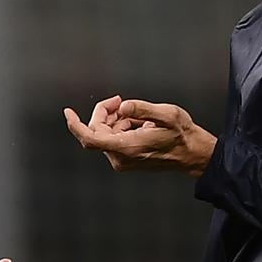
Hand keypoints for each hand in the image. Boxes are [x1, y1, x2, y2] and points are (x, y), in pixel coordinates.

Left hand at [64, 96, 217, 175]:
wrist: (192, 154)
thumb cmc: (182, 135)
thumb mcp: (167, 115)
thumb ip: (142, 109)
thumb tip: (122, 106)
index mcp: (128, 147)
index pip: (91, 138)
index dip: (76, 125)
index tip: (68, 112)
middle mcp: (121, 157)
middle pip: (97, 131)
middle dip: (104, 112)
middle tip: (119, 100)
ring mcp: (122, 160)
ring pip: (105, 134)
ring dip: (115, 119)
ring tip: (138, 115)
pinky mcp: (125, 159)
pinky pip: (113, 138)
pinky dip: (120, 126)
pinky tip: (138, 123)